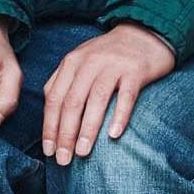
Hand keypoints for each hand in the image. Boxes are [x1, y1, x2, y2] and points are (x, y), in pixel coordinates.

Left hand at [40, 23, 173, 165]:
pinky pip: (126, 96)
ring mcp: (112, 66)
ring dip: (87, 129)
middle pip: (71, 102)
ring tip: (83, 153)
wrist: (144, 33)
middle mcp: (89, 63)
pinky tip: (113, 135)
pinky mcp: (135, 71)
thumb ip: (63, 82)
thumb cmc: (109, 55)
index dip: (49, 126)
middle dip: (65, 134)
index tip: (49, 151)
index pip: (54, 98)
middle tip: (64, 160)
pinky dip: (119, 116)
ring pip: (95, 100)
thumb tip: (49, 114)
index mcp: (72, 63)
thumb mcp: (81, 61)